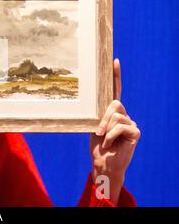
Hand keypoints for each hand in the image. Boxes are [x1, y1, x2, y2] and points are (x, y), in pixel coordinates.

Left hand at [90, 58, 140, 203]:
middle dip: (103, 117)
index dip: (115, 75)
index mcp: (112, 111)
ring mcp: (130, 121)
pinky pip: (120, 126)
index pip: (115, 90)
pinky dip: (110, 135)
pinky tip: (109, 143)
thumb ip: (95, 114)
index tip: (114, 60)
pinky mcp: (135, 131)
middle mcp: (123, 113)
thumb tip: (88, 101)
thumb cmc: (97, 146)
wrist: (104, 163)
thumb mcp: (92, 126)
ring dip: (105, 128)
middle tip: (97, 130)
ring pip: (116, 115)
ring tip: (103, 139)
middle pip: (114, 103)